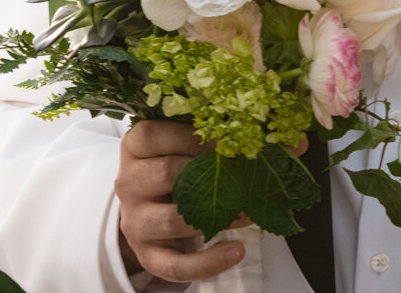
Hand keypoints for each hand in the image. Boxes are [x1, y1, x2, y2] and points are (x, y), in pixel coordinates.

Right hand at [114, 121, 249, 282]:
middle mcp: (129, 184)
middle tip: (246, 175)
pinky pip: (176, 265)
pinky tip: (237, 251)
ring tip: (250, 213)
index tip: (225, 141)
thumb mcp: (179, 149)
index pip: (150, 136)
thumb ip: (207, 138)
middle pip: (166, 174)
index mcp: (133, 150)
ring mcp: (136, 222)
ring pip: (173, 220)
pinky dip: (209, 262)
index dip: (189, 136)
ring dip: (217, 216)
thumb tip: (272, 140)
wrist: (151, 215)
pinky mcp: (148, 255)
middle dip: (210, 174)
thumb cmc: (172, 173)